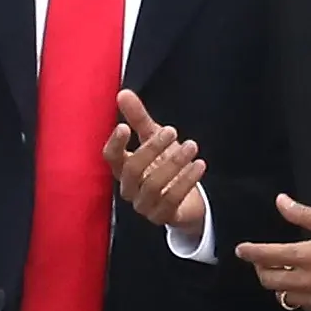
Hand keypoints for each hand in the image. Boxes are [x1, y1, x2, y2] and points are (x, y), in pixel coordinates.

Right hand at [109, 89, 206, 239]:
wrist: (187, 201)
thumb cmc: (165, 166)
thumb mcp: (154, 139)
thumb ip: (139, 118)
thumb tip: (123, 93)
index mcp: (123, 169)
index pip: (110, 158)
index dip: (115, 144)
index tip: (125, 126)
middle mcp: (130, 189)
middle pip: (132, 170)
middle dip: (152, 149)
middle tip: (173, 131)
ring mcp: (145, 206)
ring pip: (153, 185)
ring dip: (174, 163)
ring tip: (192, 145)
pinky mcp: (163, 217)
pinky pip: (172, 199)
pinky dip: (187, 180)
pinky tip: (199, 165)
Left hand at [236, 196, 310, 310]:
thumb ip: (304, 215)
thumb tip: (280, 201)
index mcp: (308, 256)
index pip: (268, 256)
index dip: (251, 252)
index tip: (241, 250)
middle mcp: (308, 281)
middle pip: (270, 281)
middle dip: (261, 270)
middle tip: (263, 261)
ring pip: (285, 296)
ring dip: (280, 284)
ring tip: (286, 273)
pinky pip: (305, 306)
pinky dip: (300, 296)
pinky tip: (307, 286)